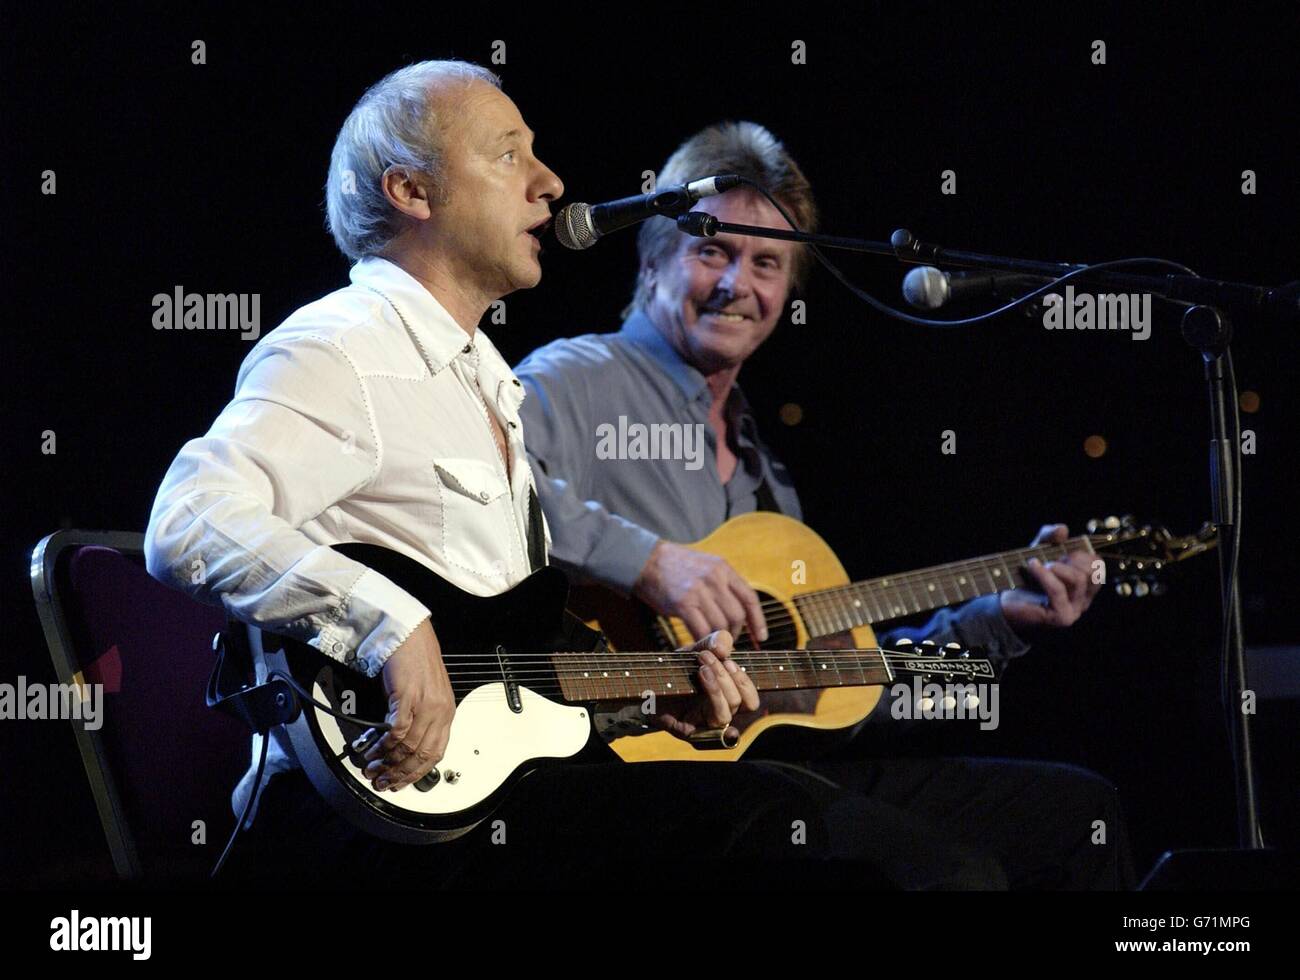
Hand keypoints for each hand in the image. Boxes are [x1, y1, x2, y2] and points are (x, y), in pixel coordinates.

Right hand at [357, 618, 455, 791]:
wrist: (410, 634)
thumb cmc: (416, 660)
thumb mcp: (427, 693)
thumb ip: (422, 718)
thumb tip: (403, 745)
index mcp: (447, 712)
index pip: (436, 753)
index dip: (417, 773)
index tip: (401, 783)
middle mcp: (440, 712)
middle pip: (422, 755)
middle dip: (400, 774)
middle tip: (382, 782)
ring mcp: (426, 706)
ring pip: (407, 747)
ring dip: (387, 763)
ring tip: (371, 770)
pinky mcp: (409, 698)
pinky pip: (396, 731)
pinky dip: (382, 746)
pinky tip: (371, 752)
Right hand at [632, 540, 767, 644]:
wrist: (646, 560)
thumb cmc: (675, 566)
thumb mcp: (706, 566)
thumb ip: (722, 585)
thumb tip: (737, 613)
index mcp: (723, 568)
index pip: (749, 598)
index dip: (758, 621)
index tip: (761, 637)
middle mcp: (714, 579)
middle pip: (737, 615)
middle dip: (735, 633)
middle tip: (728, 640)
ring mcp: (699, 591)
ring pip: (720, 626)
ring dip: (718, 639)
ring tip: (711, 643)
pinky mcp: (683, 604)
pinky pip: (701, 631)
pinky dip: (702, 642)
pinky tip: (697, 644)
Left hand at [649, 630, 760, 740]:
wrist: (644, 682)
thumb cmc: (675, 669)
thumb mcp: (696, 650)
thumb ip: (714, 642)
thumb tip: (723, 648)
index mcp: (726, 699)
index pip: (750, 700)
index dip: (744, 681)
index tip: (729, 661)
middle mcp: (719, 714)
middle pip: (740, 703)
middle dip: (725, 676)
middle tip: (706, 657)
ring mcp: (704, 726)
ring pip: (725, 714)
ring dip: (717, 687)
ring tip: (701, 668)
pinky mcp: (688, 732)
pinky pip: (707, 732)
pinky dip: (714, 716)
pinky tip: (712, 696)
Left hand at [1000, 524, 1102, 631]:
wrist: (1005, 605)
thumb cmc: (1024, 580)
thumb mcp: (1038, 552)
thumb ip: (1049, 538)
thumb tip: (1063, 529)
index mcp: (1084, 586)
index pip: (1097, 564)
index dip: (1081, 553)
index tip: (1062, 552)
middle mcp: (1083, 600)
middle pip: (1092, 571)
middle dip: (1072, 559)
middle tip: (1051, 559)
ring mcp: (1075, 610)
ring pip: (1078, 579)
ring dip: (1057, 566)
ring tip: (1040, 564)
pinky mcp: (1062, 617)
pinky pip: (1058, 590)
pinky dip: (1044, 574)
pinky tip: (1033, 566)